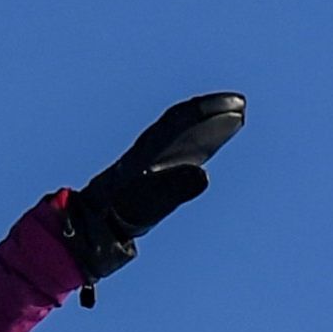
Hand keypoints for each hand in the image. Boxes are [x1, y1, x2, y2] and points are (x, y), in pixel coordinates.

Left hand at [56, 92, 244, 296]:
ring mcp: (149, 160)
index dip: (207, 111)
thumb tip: (203, 175)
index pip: (179, 123)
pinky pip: (175, 148)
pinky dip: (195, 141)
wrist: (92, 226)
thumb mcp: (149, 204)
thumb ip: (175, 189)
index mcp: (147, 152)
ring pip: (178, 134)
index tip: (233, 105)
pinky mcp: (150, 171)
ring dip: (205, 123)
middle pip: (181, 122)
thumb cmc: (119, 215)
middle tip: (240, 105)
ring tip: (234, 117)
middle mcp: (148, 150)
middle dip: (211, 111)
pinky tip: (211, 145)